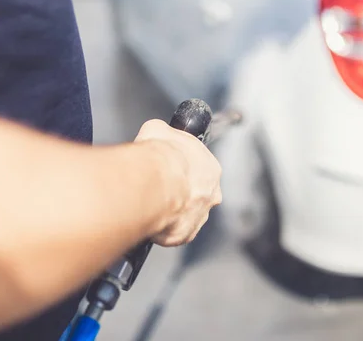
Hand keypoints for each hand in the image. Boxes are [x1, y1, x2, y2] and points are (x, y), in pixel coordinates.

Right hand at [135, 119, 221, 246]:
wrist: (154, 182)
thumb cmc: (160, 156)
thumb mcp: (157, 129)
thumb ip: (162, 132)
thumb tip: (156, 130)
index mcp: (210, 168)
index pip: (198, 169)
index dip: (181, 168)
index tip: (168, 168)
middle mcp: (211, 194)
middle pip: (196, 194)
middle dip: (179, 192)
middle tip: (160, 188)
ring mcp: (199, 216)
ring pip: (185, 215)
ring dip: (171, 211)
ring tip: (152, 204)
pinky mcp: (185, 234)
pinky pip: (174, 232)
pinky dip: (163, 228)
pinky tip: (151, 218)